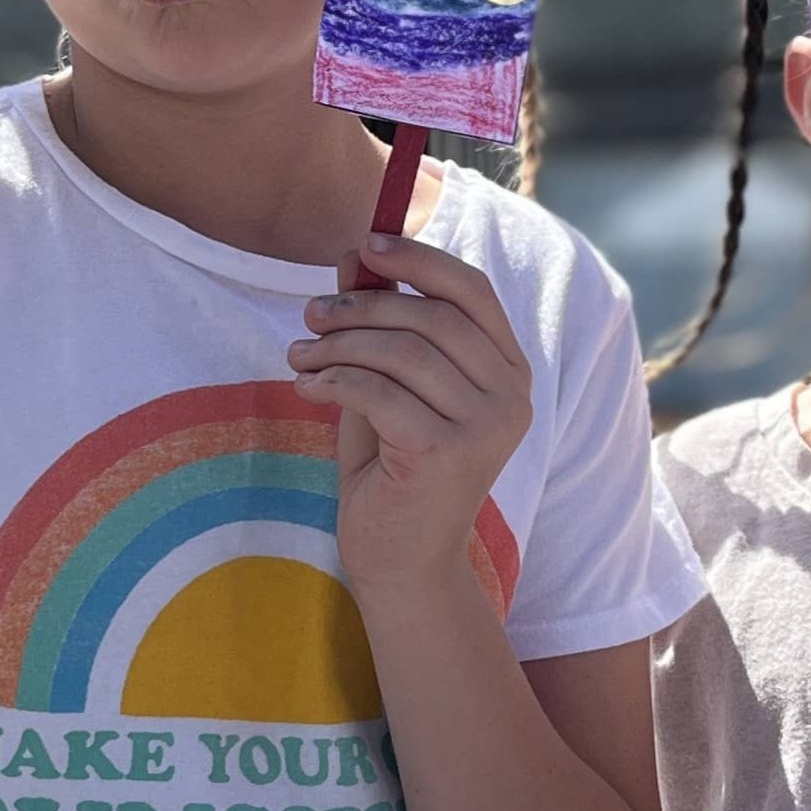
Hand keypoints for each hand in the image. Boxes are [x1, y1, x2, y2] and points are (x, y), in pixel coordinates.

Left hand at [286, 231, 531, 607]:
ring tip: (299, 356)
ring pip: (402, 351)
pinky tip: (307, 387)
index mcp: (508, 374)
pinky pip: (378, 391)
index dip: (419, 260)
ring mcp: (486, 427)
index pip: (472, 292)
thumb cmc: (393, 476)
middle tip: (311, 315)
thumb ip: (378, 329)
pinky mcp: (447, 452)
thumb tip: (351, 256)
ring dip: (339, 344)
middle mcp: (511, 398)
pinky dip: (334, 380)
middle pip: (432, 317)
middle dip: (362, 305)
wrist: (401, 565)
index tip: (365, 245)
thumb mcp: (386, 388)